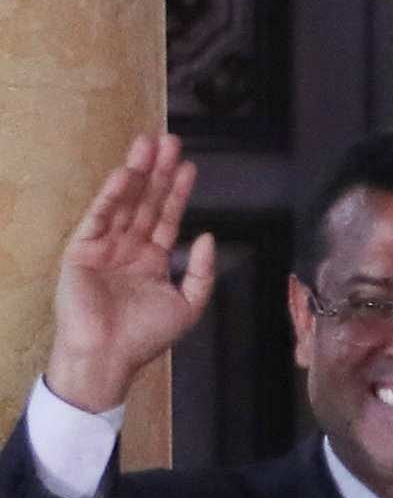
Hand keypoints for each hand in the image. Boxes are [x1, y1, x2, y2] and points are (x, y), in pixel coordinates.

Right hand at [43, 134, 214, 415]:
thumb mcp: (187, 304)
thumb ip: (200, 272)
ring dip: (136, 174)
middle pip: (146, 202)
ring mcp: (103, 247)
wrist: (108, 356)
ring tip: (149, 145)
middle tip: (171, 141)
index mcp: (150, 260)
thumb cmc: (145, 336)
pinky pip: (98, 217)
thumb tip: (206, 236)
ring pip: (123, 202)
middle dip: (158, 173)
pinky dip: (111, 195)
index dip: (177, 192)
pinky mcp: (81, 250)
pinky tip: (125, 174)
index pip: (167, 218)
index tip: (189, 166)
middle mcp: (127, 248)